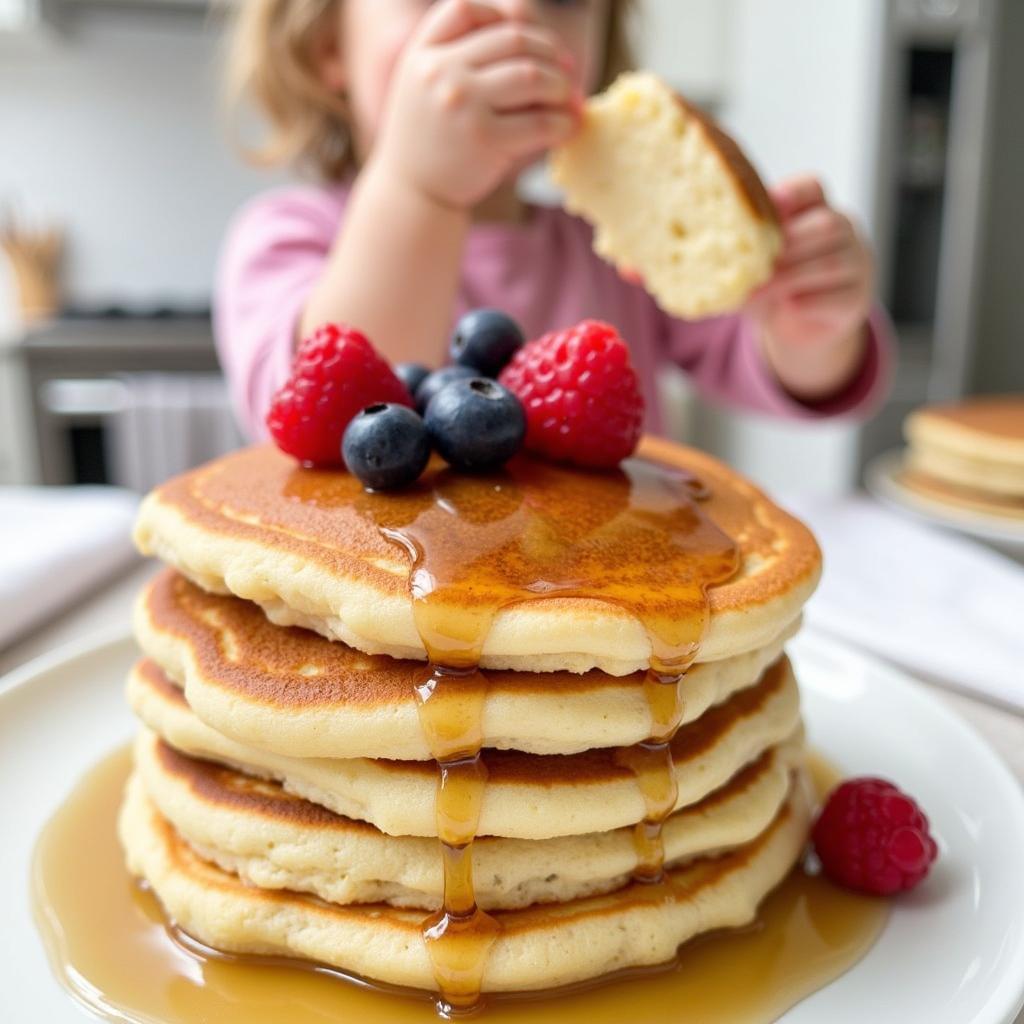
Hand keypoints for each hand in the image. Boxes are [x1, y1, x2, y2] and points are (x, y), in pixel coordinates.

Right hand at [371, 0, 579, 211]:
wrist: (412, 192)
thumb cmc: (430, 136)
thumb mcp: (426, 83)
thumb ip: (461, 51)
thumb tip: (532, 20)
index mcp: (423, 53)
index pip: (470, 10)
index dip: (507, 15)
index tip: (530, 38)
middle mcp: (440, 72)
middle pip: (513, 38)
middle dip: (550, 52)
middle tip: (566, 71)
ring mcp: (462, 104)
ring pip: (532, 75)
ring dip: (561, 86)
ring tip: (568, 100)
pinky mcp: (485, 140)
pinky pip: (540, 121)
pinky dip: (564, 122)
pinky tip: (567, 127)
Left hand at [746, 175, 873, 400]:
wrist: (801, 331)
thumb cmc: (775, 289)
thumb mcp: (757, 267)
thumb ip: (745, 257)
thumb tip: (717, 260)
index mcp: (815, 211)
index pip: (812, 189)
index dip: (792, 194)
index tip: (770, 205)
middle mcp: (843, 232)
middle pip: (828, 224)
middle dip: (789, 243)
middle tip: (758, 261)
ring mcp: (856, 265)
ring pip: (830, 262)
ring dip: (790, 276)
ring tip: (760, 290)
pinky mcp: (856, 300)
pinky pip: (835, 298)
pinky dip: (805, 303)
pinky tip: (785, 308)